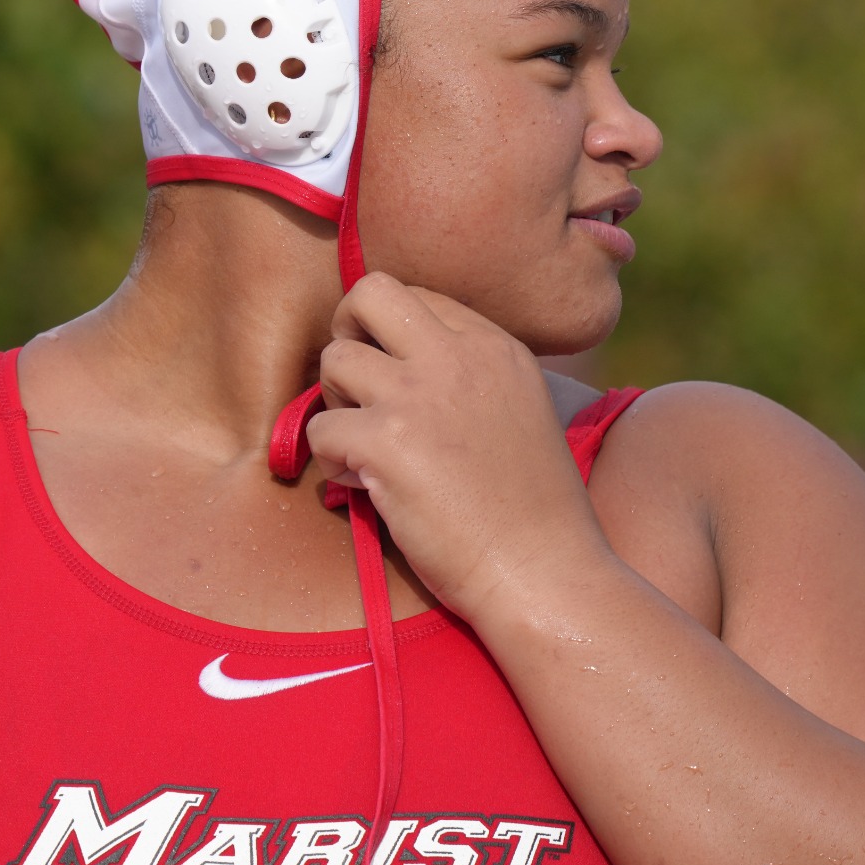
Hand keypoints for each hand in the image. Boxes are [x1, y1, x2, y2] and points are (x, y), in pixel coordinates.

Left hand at [305, 273, 611, 619]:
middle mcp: (459, 357)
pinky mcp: (387, 443)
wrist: (545, 572)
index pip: (420, 298)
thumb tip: (403, 374)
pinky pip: (320, 428)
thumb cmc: (535, 512)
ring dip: (335, 403)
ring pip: (334, 358)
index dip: (393, 337)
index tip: (399, 386)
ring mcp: (420, 395)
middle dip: (347, 331)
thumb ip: (473, 380)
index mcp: (498, 348)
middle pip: (371, 292)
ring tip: (361, 447)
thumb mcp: (524, 414)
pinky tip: (364, 489)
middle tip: (356, 386)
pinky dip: (330, 461)